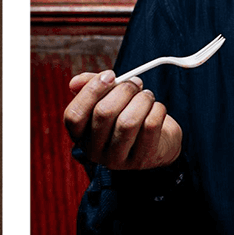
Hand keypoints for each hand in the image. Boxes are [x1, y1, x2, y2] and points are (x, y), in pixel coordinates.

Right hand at [64, 70, 182, 170]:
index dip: (91, 91)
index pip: (74, 115)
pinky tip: (156, 109)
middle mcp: (94, 151)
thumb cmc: (128, 114)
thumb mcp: (109, 99)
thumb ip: (92, 86)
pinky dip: (157, 109)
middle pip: (104, 113)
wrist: (159, 141)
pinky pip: (150, 126)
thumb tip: (75, 82)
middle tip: (136, 83)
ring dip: (143, 99)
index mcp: (81, 135)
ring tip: (147, 96)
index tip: (110, 75)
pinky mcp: (142, 159)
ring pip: (129, 122)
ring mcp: (117, 159)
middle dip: (124, 89)